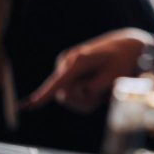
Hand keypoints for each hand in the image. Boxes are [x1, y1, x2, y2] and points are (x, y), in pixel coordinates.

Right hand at [24, 28, 153, 112]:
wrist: (126, 46)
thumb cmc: (123, 62)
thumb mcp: (114, 77)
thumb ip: (92, 88)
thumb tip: (66, 96)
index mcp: (79, 61)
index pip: (59, 82)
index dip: (43, 96)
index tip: (27, 106)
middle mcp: (67, 62)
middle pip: (64, 96)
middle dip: (84, 100)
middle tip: (105, 93)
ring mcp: (65, 67)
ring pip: (67, 97)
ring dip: (86, 99)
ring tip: (103, 87)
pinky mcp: (66, 73)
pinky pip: (70, 94)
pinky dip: (86, 96)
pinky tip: (97, 85)